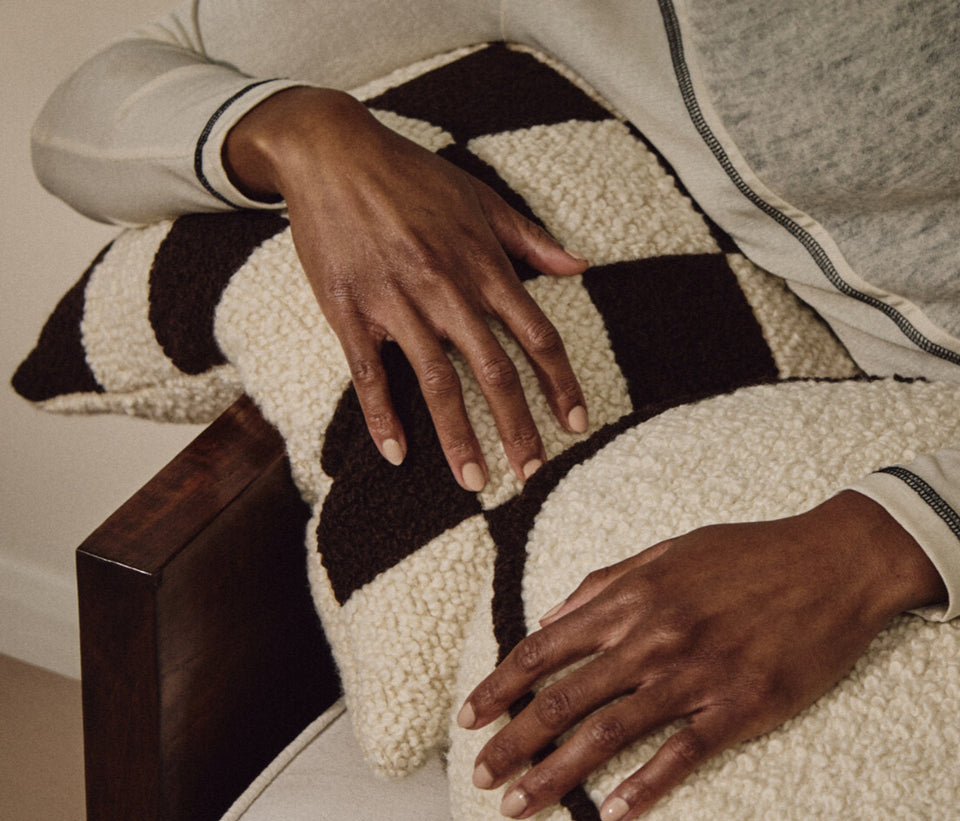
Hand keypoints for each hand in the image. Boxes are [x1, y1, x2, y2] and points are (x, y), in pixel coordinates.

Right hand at [224, 87, 588, 489]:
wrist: (331, 151)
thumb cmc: (411, 176)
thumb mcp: (480, 198)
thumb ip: (530, 239)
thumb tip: (579, 265)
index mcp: (483, 265)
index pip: (537, 336)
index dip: (561, 384)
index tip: (576, 424)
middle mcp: (447, 288)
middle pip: (494, 371)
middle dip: (518, 427)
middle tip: (531, 473)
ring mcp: (397, 302)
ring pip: (437, 382)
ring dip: (458, 437)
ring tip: (474, 481)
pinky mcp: (350, 311)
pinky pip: (370, 375)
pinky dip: (383, 418)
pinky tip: (397, 454)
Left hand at [458, 491, 945, 820]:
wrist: (835, 561)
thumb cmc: (748, 554)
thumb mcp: (668, 552)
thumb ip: (605, 583)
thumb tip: (549, 617)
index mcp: (631, 600)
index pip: (543, 651)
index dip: (499, 687)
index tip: (469, 718)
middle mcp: (652, 638)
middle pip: (564, 699)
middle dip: (513, 742)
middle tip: (479, 777)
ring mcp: (696, 674)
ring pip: (609, 733)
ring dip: (557, 774)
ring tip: (519, 805)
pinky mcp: (741, 705)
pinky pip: (683, 753)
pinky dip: (645, 787)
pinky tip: (612, 816)